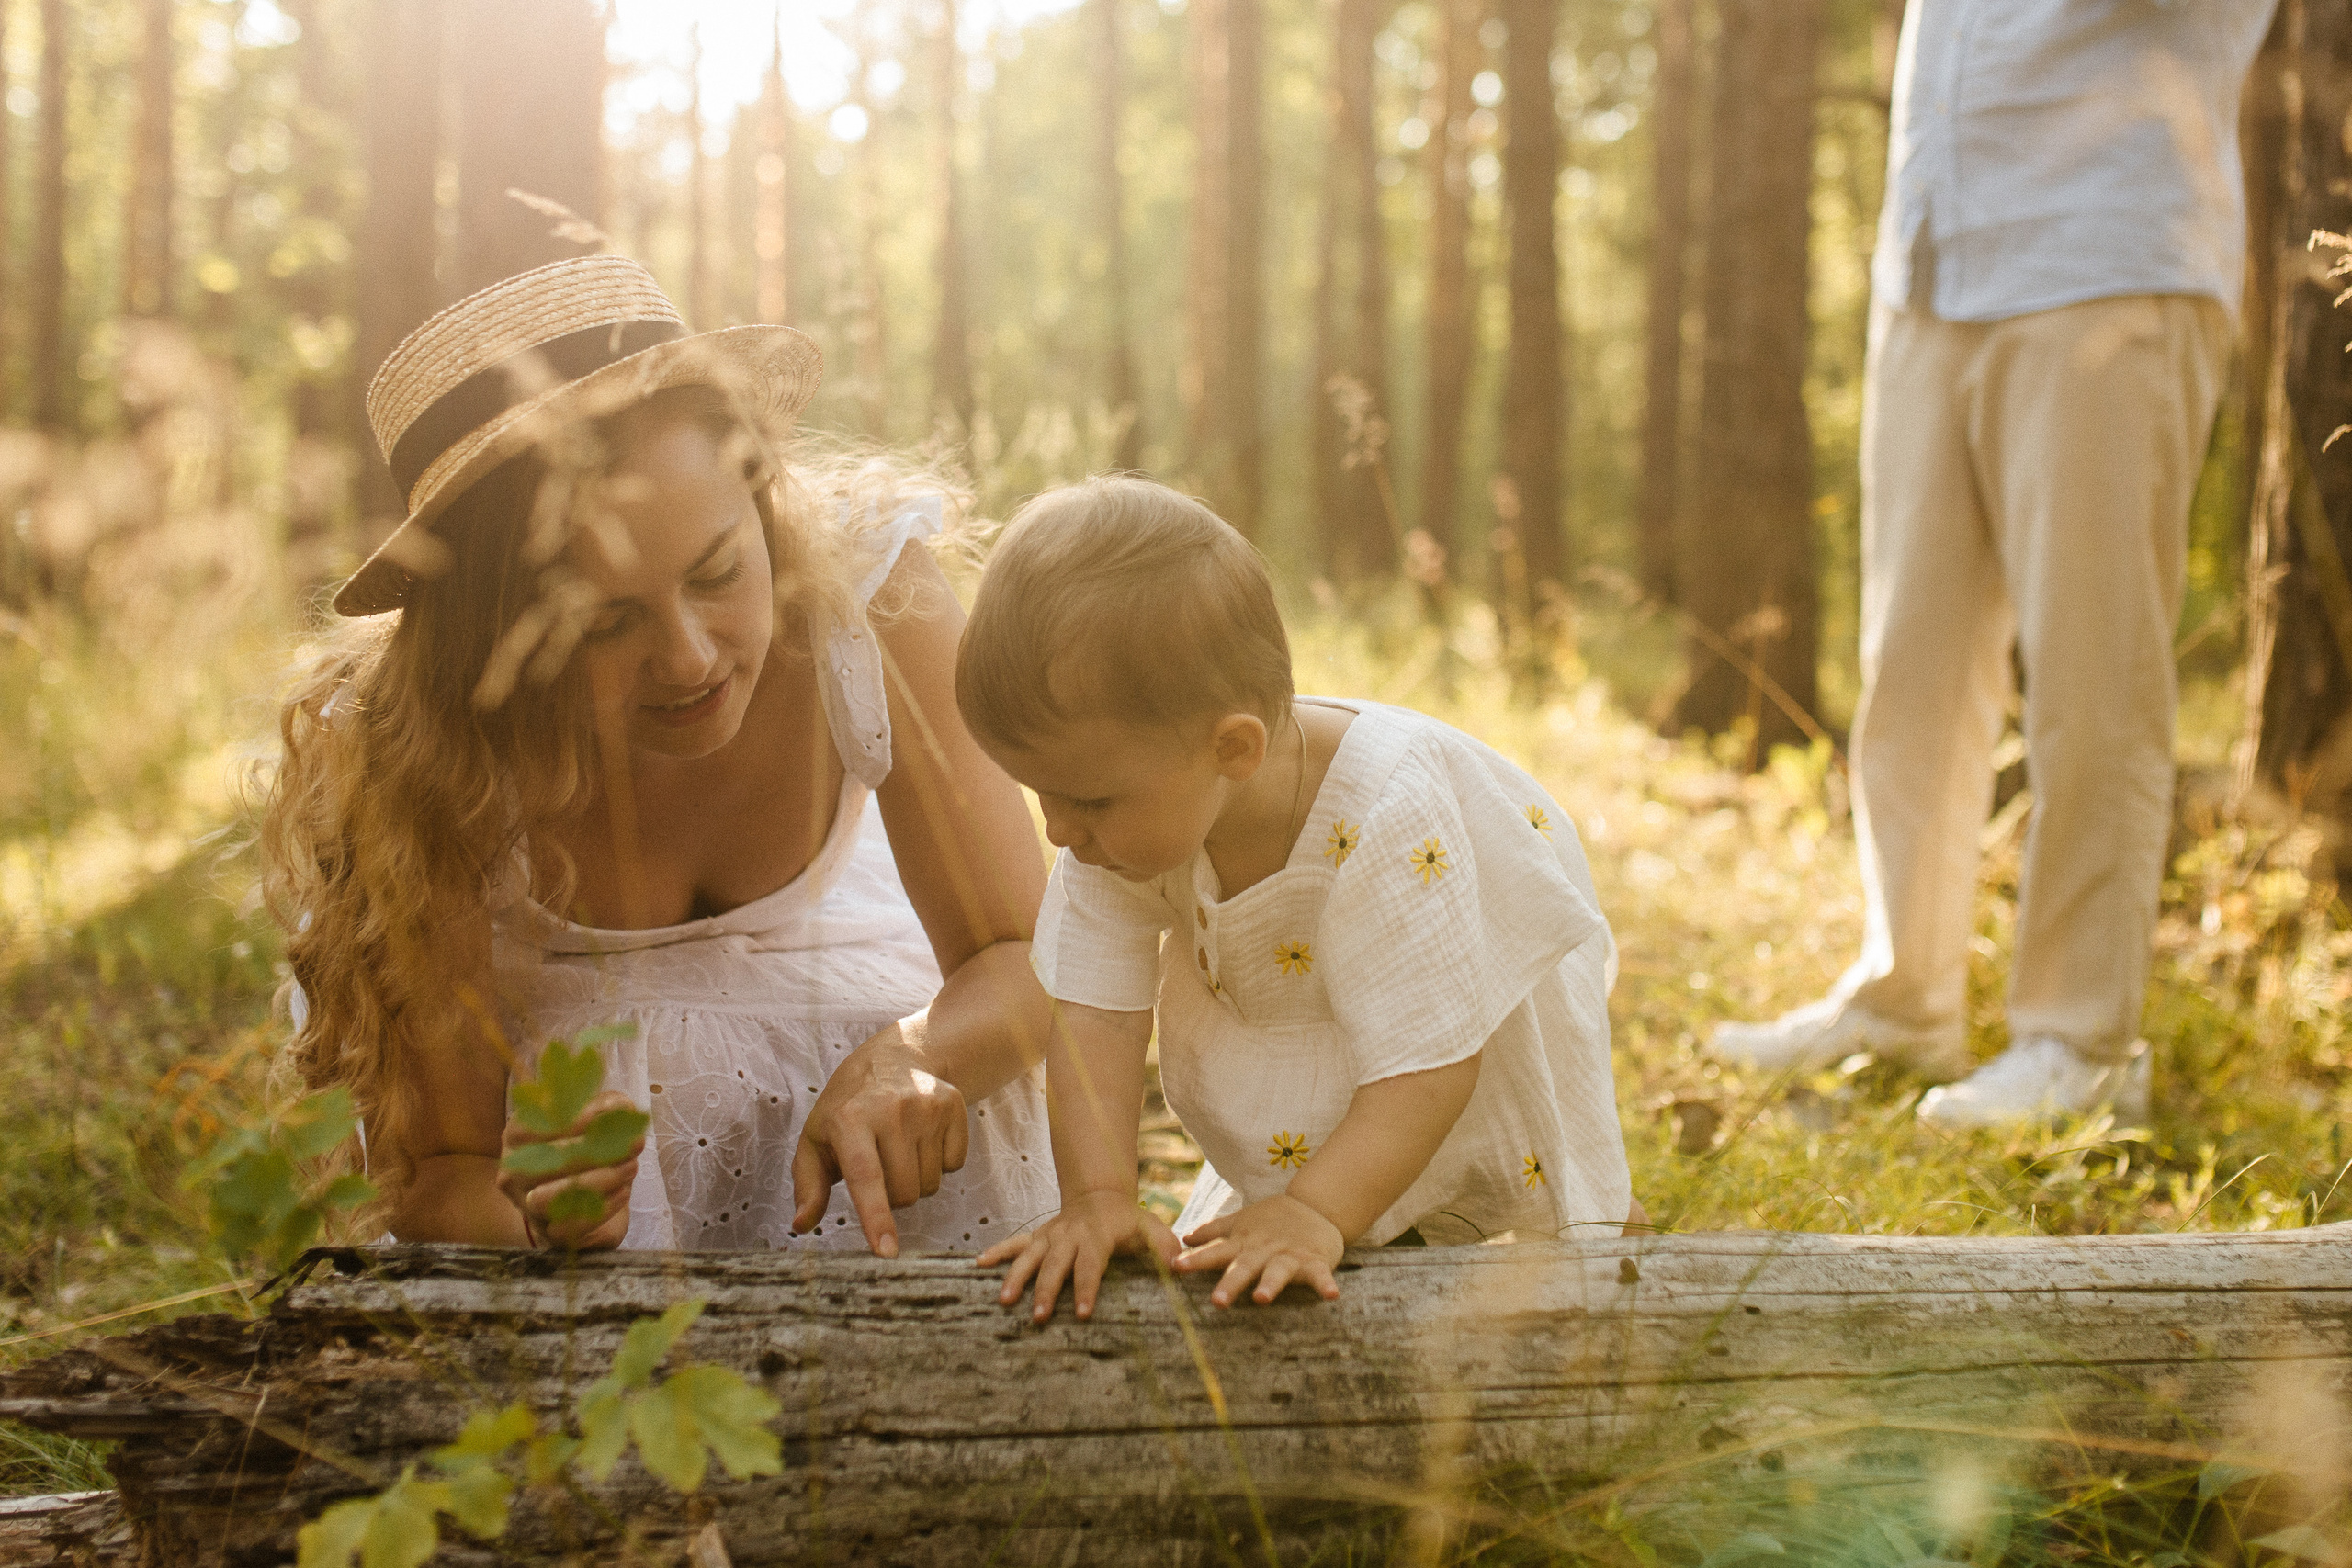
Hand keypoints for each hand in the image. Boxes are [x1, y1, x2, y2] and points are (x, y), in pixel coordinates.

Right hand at [495, 1089, 642, 1249]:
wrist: (581, 1202)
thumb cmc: (583, 1151)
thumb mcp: (593, 1122)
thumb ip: (604, 1108)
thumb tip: (622, 1107)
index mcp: (518, 1136)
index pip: (535, 1124)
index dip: (577, 1117)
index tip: (617, 1111)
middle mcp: (514, 1172)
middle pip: (546, 1161)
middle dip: (595, 1150)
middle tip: (636, 1143)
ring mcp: (527, 1206)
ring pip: (551, 1197)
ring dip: (598, 1180)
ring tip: (631, 1167)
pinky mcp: (549, 1233)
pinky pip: (570, 1226)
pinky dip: (601, 1208)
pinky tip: (624, 1192)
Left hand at [789, 1026, 970, 1256]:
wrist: (892, 1059)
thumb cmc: (846, 1110)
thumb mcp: (816, 1141)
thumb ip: (808, 1187)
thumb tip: (801, 1225)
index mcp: (850, 1120)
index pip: (866, 1178)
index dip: (876, 1217)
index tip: (886, 1252)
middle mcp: (891, 1109)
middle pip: (904, 1193)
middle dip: (892, 1197)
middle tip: (880, 1167)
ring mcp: (926, 1106)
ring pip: (930, 1185)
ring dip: (916, 1181)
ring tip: (900, 1150)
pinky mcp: (953, 1105)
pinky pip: (955, 1165)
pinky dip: (941, 1163)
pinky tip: (923, 1139)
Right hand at [979, 1190, 1177, 1322]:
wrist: (1099, 1195)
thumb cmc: (1128, 1221)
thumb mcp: (1150, 1228)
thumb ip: (1164, 1245)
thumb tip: (1179, 1265)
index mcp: (1097, 1235)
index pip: (1092, 1263)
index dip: (1088, 1287)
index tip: (1084, 1313)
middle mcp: (1069, 1235)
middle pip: (1056, 1264)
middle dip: (1048, 1290)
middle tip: (1040, 1317)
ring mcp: (1050, 1235)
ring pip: (1030, 1255)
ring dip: (1017, 1277)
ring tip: (1005, 1300)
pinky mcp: (1037, 1237)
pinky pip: (1014, 1243)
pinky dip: (996, 1252)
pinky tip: (979, 1265)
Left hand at [1174, 1195, 1344, 1307]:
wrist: (1316, 1205)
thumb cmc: (1273, 1220)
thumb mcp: (1242, 1222)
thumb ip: (1214, 1231)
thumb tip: (1184, 1238)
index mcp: (1245, 1243)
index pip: (1217, 1252)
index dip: (1197, 1259)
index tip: (1176, 1267)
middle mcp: (1264, 1250)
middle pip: (1245, 1266)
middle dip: (1231, 1283)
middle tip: (1216, 1302)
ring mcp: (1290, 1255)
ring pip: (1278, 1271)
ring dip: (1271, 1284)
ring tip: (1262, 1298)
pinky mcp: (1315, 1261)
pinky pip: (1320, 1275)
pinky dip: (1325, 1284)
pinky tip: (1331, 1295)